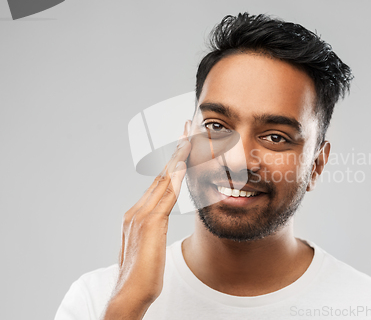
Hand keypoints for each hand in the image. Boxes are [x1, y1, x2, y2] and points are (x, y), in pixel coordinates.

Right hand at [102, 120, 191, 319]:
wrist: (127, 295)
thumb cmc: (142, 276)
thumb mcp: (149, 246)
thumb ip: (152, 229)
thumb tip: (157, 221)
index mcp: (138, 213)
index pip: (160, 181)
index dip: (174, 161)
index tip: (185, 142)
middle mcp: (138, 209)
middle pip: (163, 173)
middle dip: (178, 149)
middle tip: (189, 127)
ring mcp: (141, 215)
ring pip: (165, 179)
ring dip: (179, 156)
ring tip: (192, 135)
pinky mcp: (149, 224)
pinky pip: (166, 195)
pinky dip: (176, 177)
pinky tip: (185, 163)